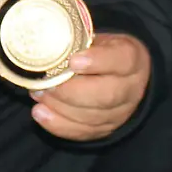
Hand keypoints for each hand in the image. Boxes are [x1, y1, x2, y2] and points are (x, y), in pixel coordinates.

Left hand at [30, 33, 150, 141]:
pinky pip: (83, 131)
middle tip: (46, 83)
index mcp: (132, 59)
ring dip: (60, 107)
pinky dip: (58, 124)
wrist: (122, 76)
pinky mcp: (106, 128)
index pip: (123, 60)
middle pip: (106, 95)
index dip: (98, 61)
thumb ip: (80, 43)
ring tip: (38, 94)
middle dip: (71, 91)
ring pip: (93, 116)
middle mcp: (131, 89)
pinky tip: (40, 113)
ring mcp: (121, 112)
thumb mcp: (99, 40)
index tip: (73, 61)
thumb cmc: (103, 53)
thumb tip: (44, 43)